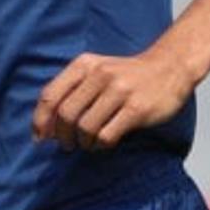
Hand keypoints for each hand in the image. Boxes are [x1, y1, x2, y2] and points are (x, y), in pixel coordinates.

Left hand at [32, 49, 198, 151]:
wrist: (170, 67)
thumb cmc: (127, 75)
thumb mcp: (96, 70)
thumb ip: (71, 90)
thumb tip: (45, 127)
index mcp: (84, 65)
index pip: (50, 95)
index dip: (40, 120)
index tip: (40, 137)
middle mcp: (100, 75)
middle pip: (65, 115)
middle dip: (62, 136)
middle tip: (67, 145)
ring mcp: (120, 92)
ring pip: (85, 128)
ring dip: (82, 143)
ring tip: (87, 144)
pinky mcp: (137, 109)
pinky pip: (107, 136)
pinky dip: (100, 145)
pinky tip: (103, 143)